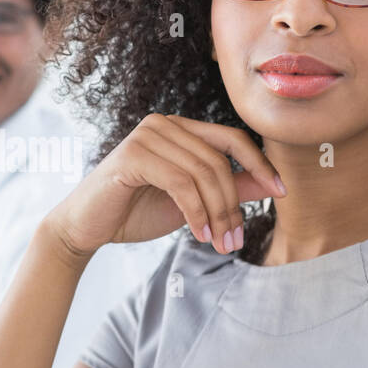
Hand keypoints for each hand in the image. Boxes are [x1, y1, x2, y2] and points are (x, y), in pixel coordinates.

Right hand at [45, 113, 283, 260]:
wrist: (86, 228)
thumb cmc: (135, 212)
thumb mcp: (192, 202)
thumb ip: (227, 188)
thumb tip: (271, 184)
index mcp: (178, 128)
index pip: (231, 138)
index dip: (259, 163)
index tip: (282, 191)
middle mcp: (163, 124)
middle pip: (219, 160)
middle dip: (233, 204)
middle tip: (236, 240)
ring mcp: (146, 135)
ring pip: (203, 173)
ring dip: (217, 213)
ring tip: (220, 243)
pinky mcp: (133, 154)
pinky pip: (181, 183)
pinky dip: (196, 212)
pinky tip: (199, 235)